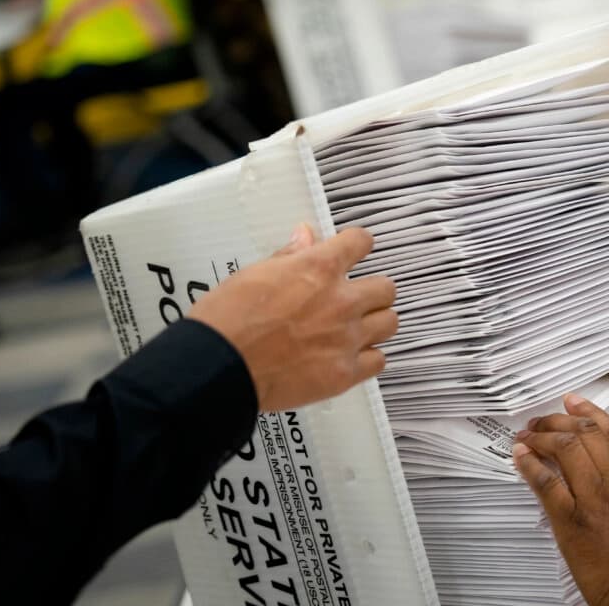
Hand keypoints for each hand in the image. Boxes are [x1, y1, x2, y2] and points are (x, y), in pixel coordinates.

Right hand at [188, 223, 396, 411]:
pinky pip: (379, 360)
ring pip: (389, 322)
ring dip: (376, 323)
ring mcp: (347, 338)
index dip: (357, 245)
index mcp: (318, 269)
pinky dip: (368, 358)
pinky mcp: (345, 373)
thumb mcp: (253, 274)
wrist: (219, 367)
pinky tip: (351, 357)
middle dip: (373, 291)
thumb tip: (305, 236)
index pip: (360, 242)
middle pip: (386, 288)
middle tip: (356, 298)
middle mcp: (341, 301)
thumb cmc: (227, 320)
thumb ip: (289, 257)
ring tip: (357, 328)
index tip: (354, 250)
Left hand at [513, 394, 608, 605]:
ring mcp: (595, 503)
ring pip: (566, 450)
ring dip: (542, 436)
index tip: (576, 403)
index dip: (593, 413)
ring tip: (529, 434)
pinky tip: (521, 457)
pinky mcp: (573, 523)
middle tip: (545, 418)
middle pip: (587, 435)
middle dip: (561, 421)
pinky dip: (530, 465)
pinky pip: (547, 484)